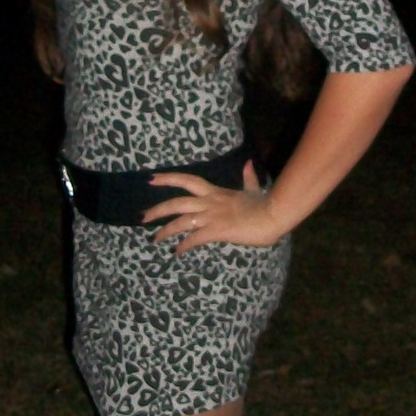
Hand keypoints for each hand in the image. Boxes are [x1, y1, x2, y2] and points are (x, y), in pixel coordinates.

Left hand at [142, 162, 284, 253]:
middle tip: (142, 217)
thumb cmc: (264, 205)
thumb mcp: (253, 189)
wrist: (274, 214)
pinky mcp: (218, 230)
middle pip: (176, 202)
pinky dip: (184, 245)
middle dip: (157, 210)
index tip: (151, 179)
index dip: (168, 178)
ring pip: (181, 221)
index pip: (187, 181)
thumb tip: (249, 163)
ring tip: (155, 239)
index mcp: (216, 192)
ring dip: (165, 230)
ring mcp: (213, 216)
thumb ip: (248, 178)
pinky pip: (195, 238)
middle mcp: (210, 202)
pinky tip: (177, 252)